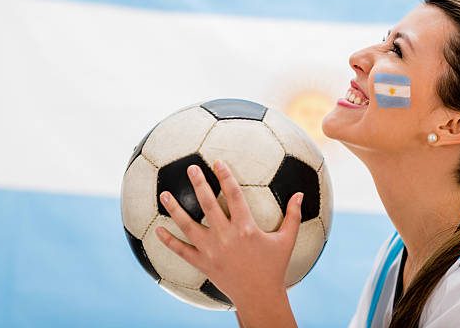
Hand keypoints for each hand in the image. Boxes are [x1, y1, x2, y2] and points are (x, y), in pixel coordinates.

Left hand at [155, 159, 303, 306]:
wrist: (259, 296)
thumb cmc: (274, 267)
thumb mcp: (286, 240)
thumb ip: (293, 216)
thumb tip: (301, 194)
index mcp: (246, 227)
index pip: (234, 194)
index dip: (226, 176)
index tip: (218, 162)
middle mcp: (226, 236)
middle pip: (208, 204)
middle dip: (199, 183)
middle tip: (190, 168)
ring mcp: (211, 250)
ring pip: (188, 225)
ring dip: (175, 209)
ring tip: (164, 194)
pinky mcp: (203, 264)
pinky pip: (181, 251)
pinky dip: (169, 241)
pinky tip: (158, 231)